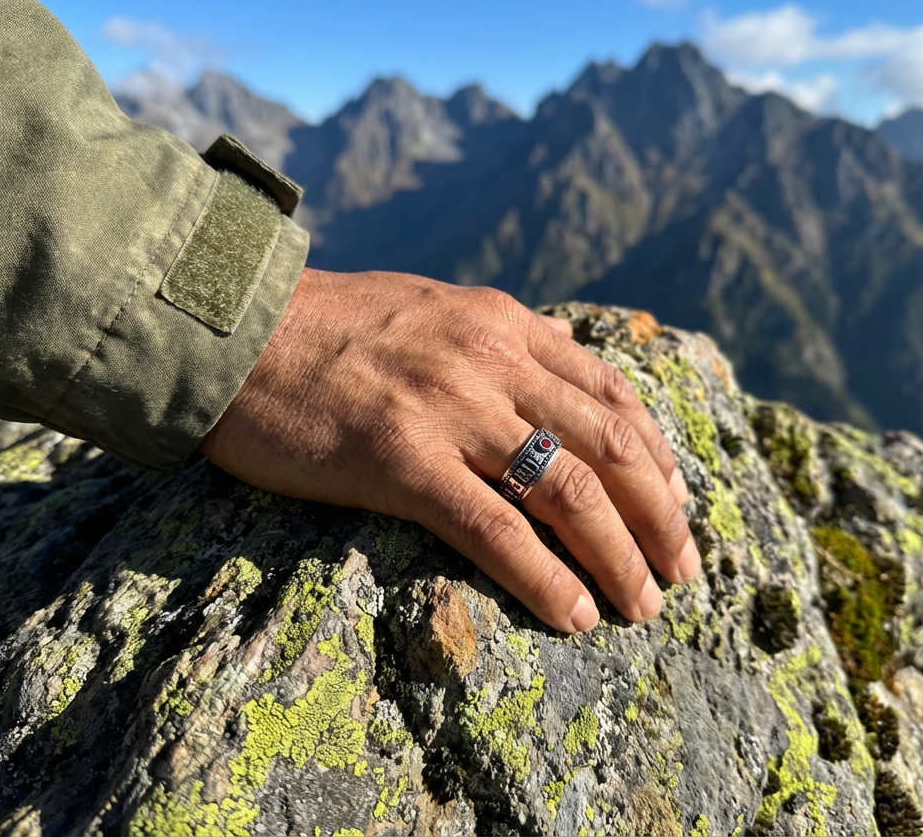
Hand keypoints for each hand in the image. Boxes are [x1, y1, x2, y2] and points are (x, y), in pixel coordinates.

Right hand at [200, 268, 698, 632]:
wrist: (236, 329)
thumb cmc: (328, 327)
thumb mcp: (435, 307)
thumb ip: (500, 340)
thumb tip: (558, 375)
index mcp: (504, 323)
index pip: (612, 394)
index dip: (659, 457)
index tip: (679, 505)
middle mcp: (492, 360)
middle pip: (609, 446)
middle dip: (661, 515)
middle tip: (685, 572)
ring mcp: (450, 409)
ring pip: (567, 491)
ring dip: (620, 556)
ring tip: (642, 606)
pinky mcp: (401, 461)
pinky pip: (494, 530)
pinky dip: (544, 578)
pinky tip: (572, 615)